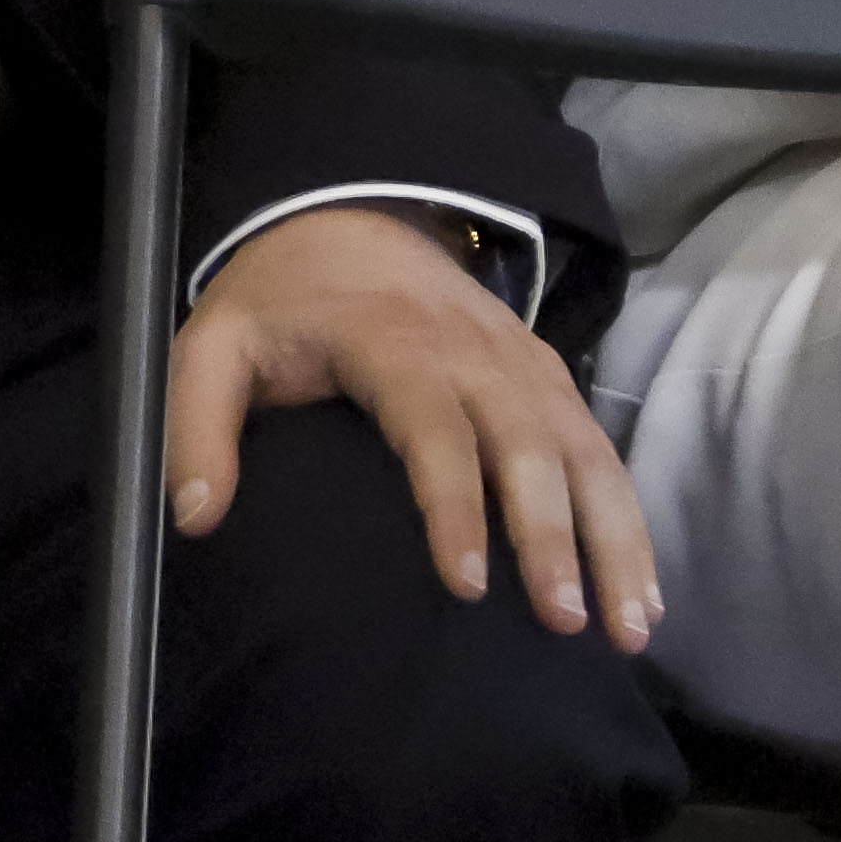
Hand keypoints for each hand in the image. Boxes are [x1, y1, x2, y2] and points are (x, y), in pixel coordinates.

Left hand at [163, 204, 656, 650]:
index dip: (453, 506)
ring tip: (627, 624)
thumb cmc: (281, 301)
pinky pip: (599, 448)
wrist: (346, 217)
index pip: (433, 428)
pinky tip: (643, 588)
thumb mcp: (214, 345)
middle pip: (526, 444)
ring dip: (611, 536)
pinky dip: (628, 517)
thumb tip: (198, 517)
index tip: (467, 585)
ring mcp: (521, 362)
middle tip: (564, 621)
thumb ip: (197, 425)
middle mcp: (473, 352)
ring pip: (581, 450)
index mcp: (393, 342)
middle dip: (552, 535)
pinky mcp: (548, 375)